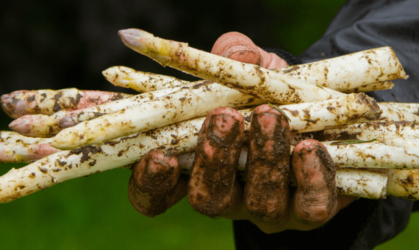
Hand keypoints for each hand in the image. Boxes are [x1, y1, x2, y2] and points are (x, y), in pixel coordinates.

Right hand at [127, 32, 355, 232]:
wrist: (322, 115)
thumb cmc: (267, 95)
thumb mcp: (248, 72)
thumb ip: (234, 57)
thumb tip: (237, 52)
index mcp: (196, 169)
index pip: (157, 194)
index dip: (152, 183)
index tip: (161, 156)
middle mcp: (228, 196)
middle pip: (207, 198)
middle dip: (214, 160)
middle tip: (223, 118)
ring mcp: (269, 208)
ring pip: (260, 203)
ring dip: (264, 158)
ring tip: (271, 115)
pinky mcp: (311, 210)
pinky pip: (312, 206)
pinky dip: (312, 176)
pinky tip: (310, 146)